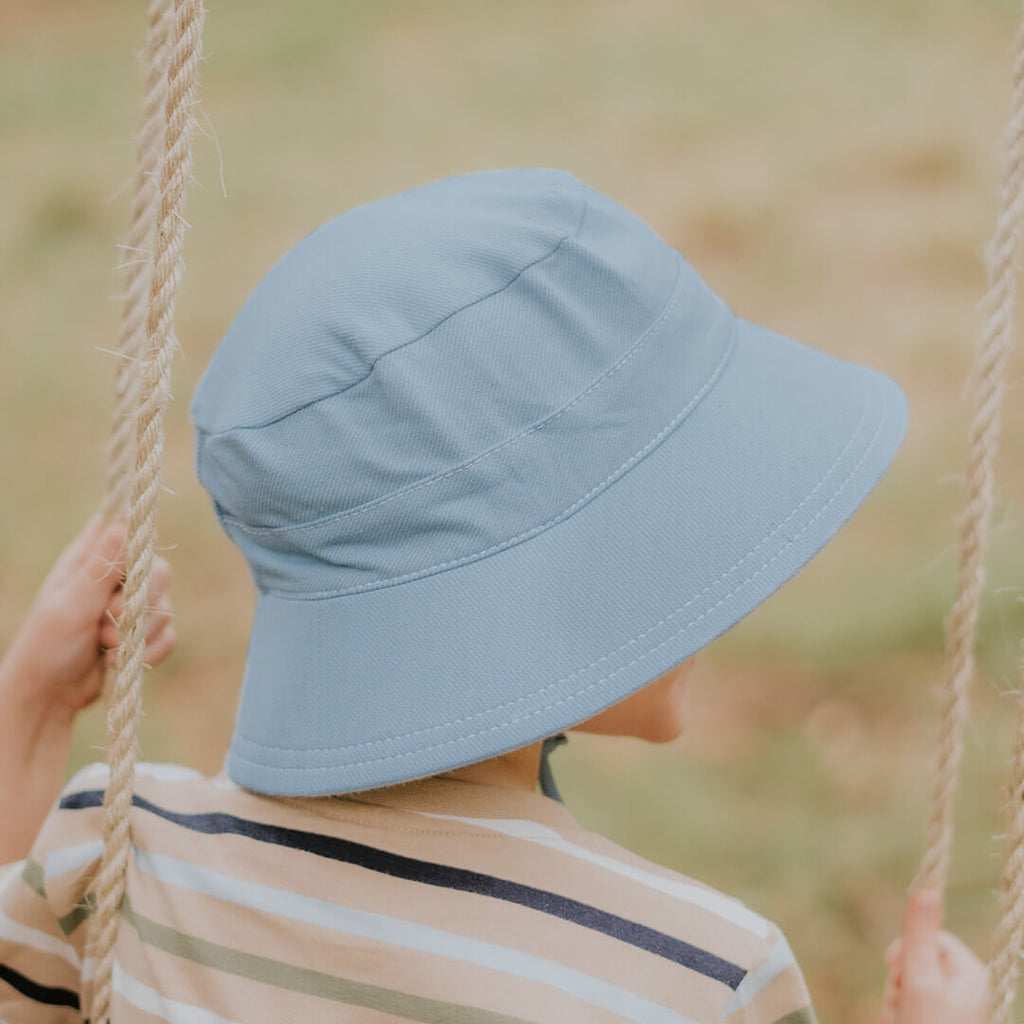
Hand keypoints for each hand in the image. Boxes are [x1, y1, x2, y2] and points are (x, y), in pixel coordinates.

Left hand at [0, 514, 175, 718]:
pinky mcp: (145, 633)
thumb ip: (100, 570)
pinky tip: (120, 661)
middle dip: (141, 603)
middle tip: (110, 620)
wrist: (50, 696)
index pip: (127, 529)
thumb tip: (124, 526)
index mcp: (90, 559)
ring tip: (104, 646)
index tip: (131, 571)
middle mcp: (116, 578)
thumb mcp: (70, 606)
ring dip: (138, 634)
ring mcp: (133, 606)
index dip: (138, 542)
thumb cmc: (47, 647)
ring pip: (167, 607)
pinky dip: (150, 651)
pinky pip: (169, 635)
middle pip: (159, 571)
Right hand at [878, 888, 987, 1023]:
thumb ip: (918, 933)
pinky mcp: (936, 1021)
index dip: (907, 951)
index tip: (901, 973)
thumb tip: (926, 887)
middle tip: (904, 1006)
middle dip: (898, 981)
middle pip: (914, 959)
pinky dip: (898, 1015)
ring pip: (906, 983)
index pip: (929, 936)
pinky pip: (906, 1003)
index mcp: (971, 972)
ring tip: (903, 1022)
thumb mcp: (918, 980)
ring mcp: (952, 1008)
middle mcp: (966, 988)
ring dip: (895, 1001)